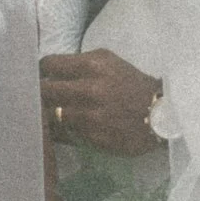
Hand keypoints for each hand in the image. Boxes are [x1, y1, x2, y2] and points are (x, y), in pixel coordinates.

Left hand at [39, 49, 163, 156]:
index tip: (40, 76)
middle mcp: (89, 89)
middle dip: (38, 94)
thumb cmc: (132, 85)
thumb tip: (48, 71)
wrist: (161, 115)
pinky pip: (62, 134)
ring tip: (47, 114)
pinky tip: (60, 128)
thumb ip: (80, 64)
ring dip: (46, 114)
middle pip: (44, 91)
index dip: (41, 71)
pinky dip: (58, 131)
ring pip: (49, 115)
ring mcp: (90, 115)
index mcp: (93, 65)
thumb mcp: (109, 63)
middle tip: (38, 97)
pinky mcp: (92, 138)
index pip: (49, 65)